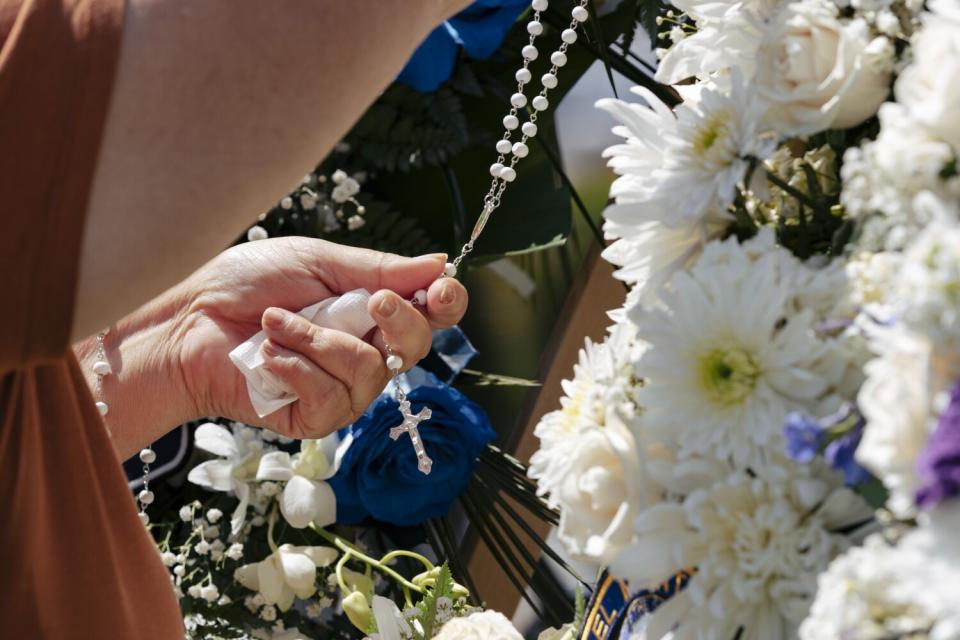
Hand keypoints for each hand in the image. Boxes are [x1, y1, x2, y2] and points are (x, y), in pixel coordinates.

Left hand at [174, 237, 467, 438]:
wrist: (186, 324)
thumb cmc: (245, 286)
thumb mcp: (316, 262)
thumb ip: (378, 269)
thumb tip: (438, 263)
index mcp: (371, 309)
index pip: (429, 314)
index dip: (446, 303)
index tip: (439, 288)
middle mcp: (366, 350)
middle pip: (417, 346)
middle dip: (399, 321)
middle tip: (369, 301)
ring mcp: (342, 388)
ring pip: (370, 371)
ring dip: (319, 340)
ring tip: (275, 323)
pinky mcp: (314, 418)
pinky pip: (333, 398)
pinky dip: (297, 370)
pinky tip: (269, 356)